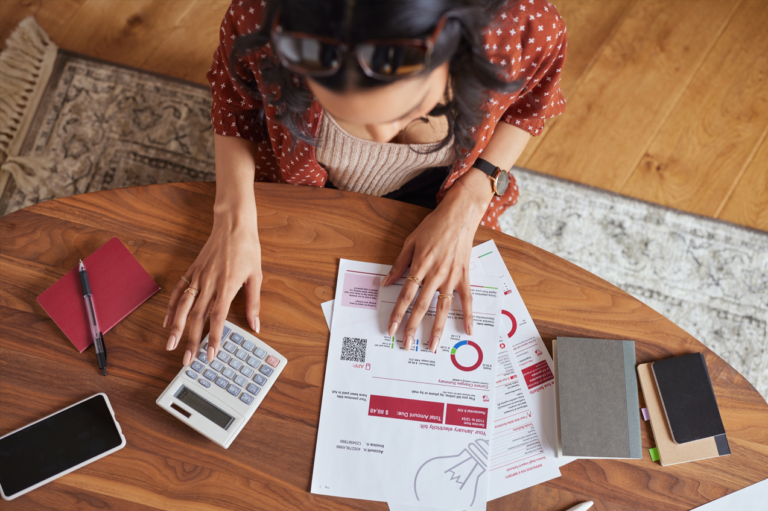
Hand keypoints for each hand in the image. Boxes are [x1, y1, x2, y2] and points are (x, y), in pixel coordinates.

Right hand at [163, 206, 261, 364]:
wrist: (233, 224)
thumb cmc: (247, 248)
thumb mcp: (256, 276)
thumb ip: (254, 302)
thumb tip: (256, 325)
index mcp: (227, 286)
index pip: (218, 318)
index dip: (214, 338)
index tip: (210, 354)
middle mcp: (210, 283)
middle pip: (197, 317)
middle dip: (191, 340)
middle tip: (187, 359)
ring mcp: (198, 277)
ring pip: (183, 306)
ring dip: (176, 327)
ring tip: (170, 344)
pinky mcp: (192, 270)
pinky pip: (178, 291)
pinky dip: (171, 307)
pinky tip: (167, 321)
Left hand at [381, 168, 491, 352]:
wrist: (459, 215)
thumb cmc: (433, 227)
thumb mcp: (410, 242)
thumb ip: (398, 265)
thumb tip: (385, 282)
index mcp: (420, 266)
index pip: (405, 295)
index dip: (397, 313)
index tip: (390, 329)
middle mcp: (435, 275)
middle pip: (422, 306)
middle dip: (412, 327)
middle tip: (406, 345)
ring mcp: (452, 277)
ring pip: (442, 308)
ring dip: (436, 328)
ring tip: (431, 346)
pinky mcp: (464, 277)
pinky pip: (467, 299)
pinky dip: (468, 315)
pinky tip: (468, 331)